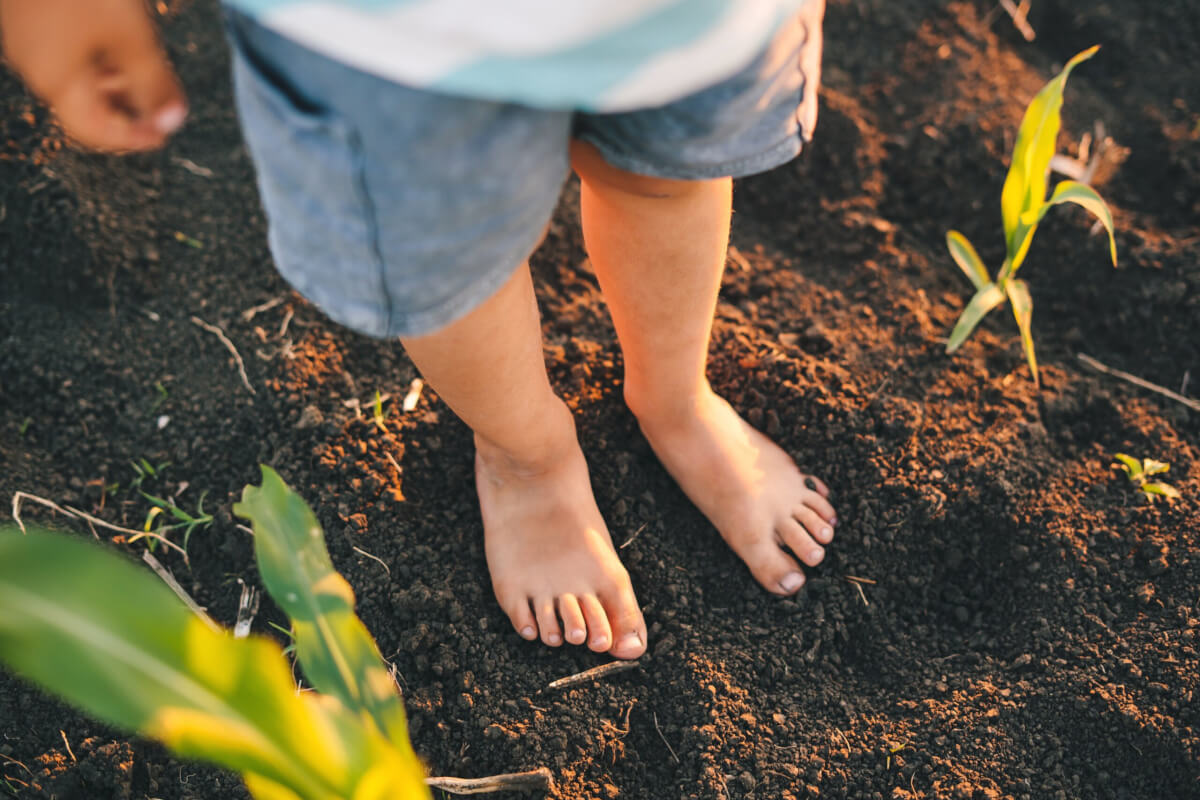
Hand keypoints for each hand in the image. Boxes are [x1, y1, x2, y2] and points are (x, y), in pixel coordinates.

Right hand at [1, 0, 186, 150]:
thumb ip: (152, 85)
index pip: (94, 132)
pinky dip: (100, 57)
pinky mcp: (33, 15)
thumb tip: (172, 124)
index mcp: (54, 80)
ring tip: (151, 73)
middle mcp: (35, 65)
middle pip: (84, 106)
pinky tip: (124, 42)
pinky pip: (68, 50)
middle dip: (126, 110)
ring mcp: (30, 38)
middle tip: (163, 106)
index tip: (165, 132)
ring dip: (116, 83)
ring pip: (77, 77)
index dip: (132, 138)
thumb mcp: (131, 37)